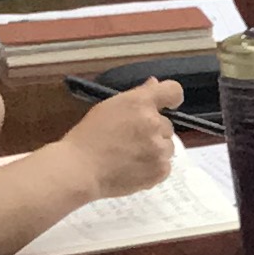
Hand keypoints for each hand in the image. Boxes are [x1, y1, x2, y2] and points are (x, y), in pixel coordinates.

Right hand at [58, 82, 182, 199]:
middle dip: (153, 130)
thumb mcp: (107, 108)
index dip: (171, 97)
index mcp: (140, 103)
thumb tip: (154, 84)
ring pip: (167, 145)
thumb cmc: (87, 137)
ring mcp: (160, 148)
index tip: (167, 104)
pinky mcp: (161, 169)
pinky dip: (153, 167)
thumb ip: (135, 96)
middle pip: (167, 124)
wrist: (80, 170)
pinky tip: (133, 168)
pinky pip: (165, 165)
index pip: (172, 91)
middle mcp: (154, 123)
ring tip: (130, 156)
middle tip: (130, 139)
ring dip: (155, 149)